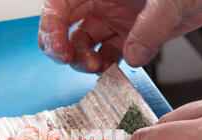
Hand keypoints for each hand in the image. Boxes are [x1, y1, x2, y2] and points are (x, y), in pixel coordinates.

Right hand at [38, 0, 201, 72]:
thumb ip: (151, 24)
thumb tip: (132, 55)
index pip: (60, 4)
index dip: (51, 26)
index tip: (59, 49)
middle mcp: (104, 1)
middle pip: (66, 26)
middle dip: (62, 46)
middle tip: (72, 61)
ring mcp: (117, 19)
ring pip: (86, 44)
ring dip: (84, 60)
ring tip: (97, 68)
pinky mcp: (132, 36)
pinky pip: (110, 54)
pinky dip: (107, 66)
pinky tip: (111, 71)